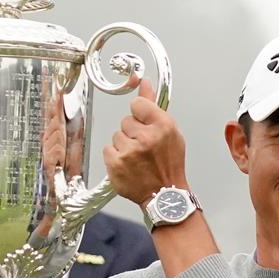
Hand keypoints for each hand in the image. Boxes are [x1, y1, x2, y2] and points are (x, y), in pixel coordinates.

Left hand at [102, 79, 187, 205]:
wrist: (164, 194)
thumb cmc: (169, 163)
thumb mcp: (169, 132)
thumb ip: (153, 106)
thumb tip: (143, 83)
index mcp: (163, 126)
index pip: (138, 104)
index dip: (140, 115)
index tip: (145, 124)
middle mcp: (146, 137)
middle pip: (125, 121)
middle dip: (132, 132)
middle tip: (144, 147)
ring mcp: (129, 151)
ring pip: (116, 135)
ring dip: (124, 145)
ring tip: (137, 158)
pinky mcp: (116, 164)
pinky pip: (108, 149)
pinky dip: (116, 157)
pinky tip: (128, 165)